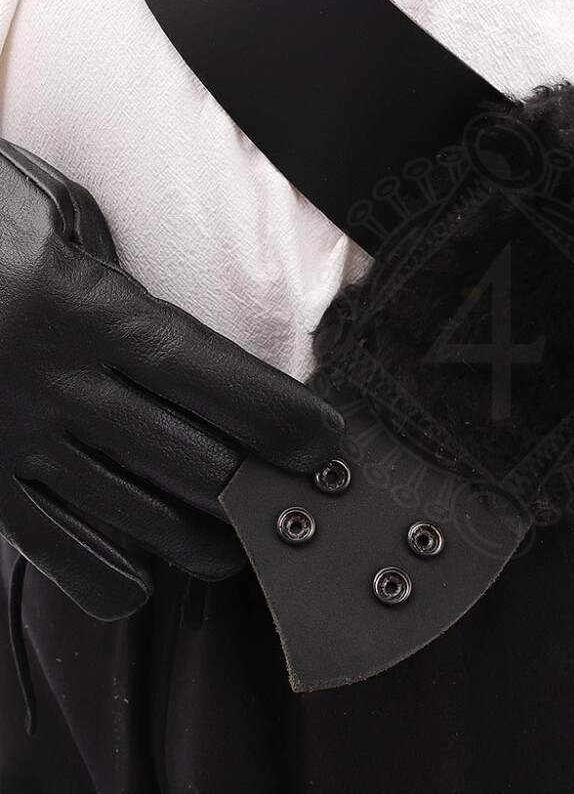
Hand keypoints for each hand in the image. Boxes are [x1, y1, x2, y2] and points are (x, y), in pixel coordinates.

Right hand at [0, 140, 344, 617]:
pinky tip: (139, 580)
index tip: (322, 440)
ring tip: (242, 546)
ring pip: (127, 511)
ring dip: (198, 539)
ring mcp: (5, 434)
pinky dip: (98, 573)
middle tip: (299, 500)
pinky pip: (43, 542)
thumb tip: (187, 342)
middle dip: (255, 487)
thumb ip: (121, 279)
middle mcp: (46, 378)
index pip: (203, 372)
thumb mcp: (56, 214)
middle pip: (181, 455)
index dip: (274, 414)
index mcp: (76, 305)